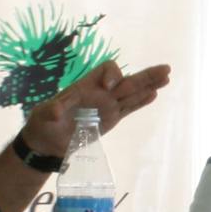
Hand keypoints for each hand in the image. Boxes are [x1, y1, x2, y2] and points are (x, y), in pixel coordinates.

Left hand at [21, 60, 172, 156]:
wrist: (47, 142)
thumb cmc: (43, 124)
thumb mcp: (43, 116)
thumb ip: (51, 111)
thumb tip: (54, 111)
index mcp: (85, 87)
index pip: (105, 71)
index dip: (112, 75)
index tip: (111, 87)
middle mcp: (100, 93)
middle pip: (126, 79)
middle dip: (145, 75)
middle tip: (165, 69)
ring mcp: (108, 106)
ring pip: (132, 92)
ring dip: (150, 85)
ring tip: (168, 77)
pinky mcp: (112, 119)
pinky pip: (129, 108)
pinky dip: (141, 102)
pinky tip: (155, 95)